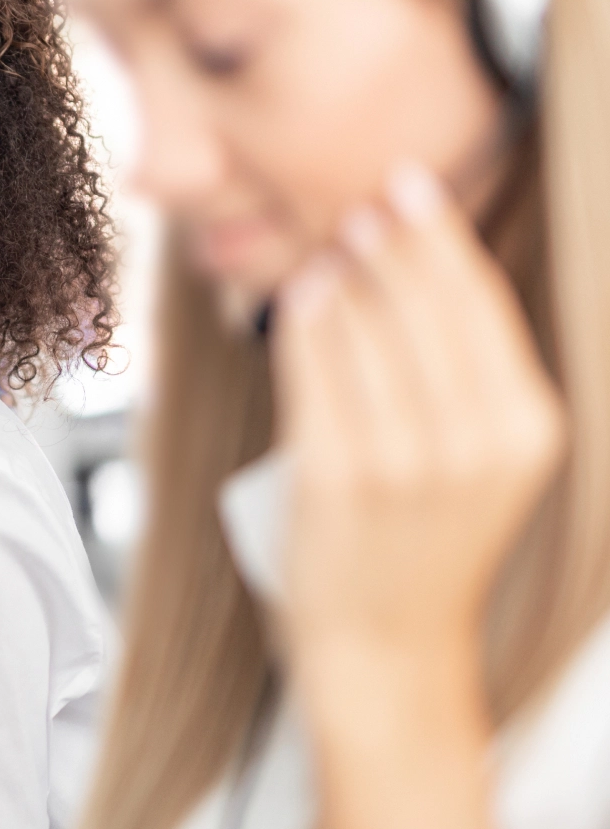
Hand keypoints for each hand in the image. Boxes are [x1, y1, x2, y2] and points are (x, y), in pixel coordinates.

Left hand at [272, 163, 564, 828]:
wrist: (386, 645)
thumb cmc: (424, 541)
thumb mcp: (480, 456)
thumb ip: (463, 372)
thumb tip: (412, 261)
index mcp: (524, 429)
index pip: (480, 303)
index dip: (440, 235)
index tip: (412, 183)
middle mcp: (474, 441)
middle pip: (424, 303)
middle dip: (392, 239)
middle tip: (367, 197)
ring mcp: (402, 459)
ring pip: (366, 328)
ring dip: (344, 272)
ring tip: (332, 242)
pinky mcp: (335, 475)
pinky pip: (314, 372)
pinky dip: (305, 322)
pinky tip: (303, 293)